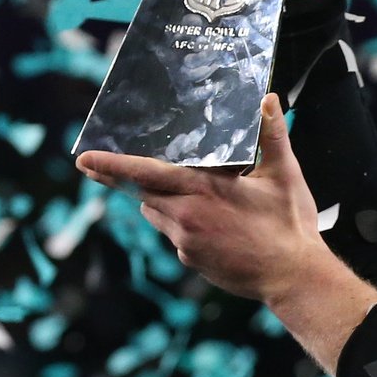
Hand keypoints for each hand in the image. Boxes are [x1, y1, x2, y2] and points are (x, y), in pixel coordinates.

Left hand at [76, 94, 326, 304]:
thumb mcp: (284, 175)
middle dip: (115, 177)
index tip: (84, 158)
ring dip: (158, 199)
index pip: (146, 173)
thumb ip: (271, 135)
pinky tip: (211, 222)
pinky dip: (180, 222)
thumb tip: (269, 98)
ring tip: (183, 190)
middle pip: (139, 192)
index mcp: (205, 189)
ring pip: (155, 212)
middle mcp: (187, 216)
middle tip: (91, 164)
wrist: (292, 277)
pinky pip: (173, 234)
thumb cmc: (290, 224)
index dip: (113, 165)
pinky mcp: (190, 260)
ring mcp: (186, 242)